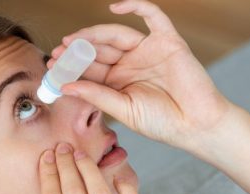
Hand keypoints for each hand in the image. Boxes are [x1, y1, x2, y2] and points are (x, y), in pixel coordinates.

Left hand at [48, 0, 235, 148]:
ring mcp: (148, 50)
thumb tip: (66, 87)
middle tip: (59, 53)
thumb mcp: (125, 111)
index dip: (71, 66)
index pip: (90, 69)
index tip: (52, 67)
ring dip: (94, 34)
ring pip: (116, 34)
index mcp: (119, 82)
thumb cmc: (164, 123)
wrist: (198, 125)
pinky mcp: (168, 41)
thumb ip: (98, 96)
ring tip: (74, 41)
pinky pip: (153, 16)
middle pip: (99, 50)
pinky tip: (115, 8)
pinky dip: (136, 6)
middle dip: (78, 50)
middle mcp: (131, 64)